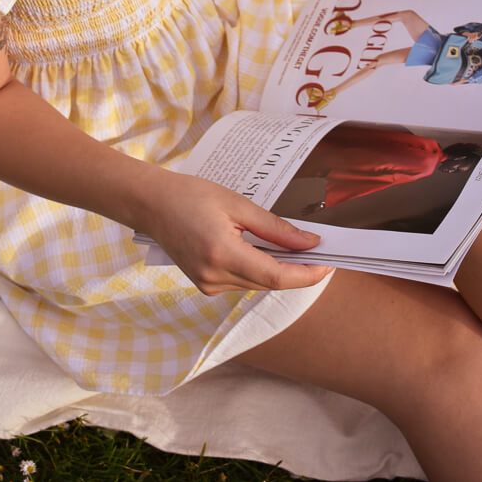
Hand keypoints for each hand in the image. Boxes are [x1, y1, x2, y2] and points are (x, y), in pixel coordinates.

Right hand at [142, 170, 332, 295]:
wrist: (151, 204)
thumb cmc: (190, 195)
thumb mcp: (236, 204)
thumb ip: (274, 228)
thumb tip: (309, 243)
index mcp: (222, 254)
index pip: (276, 277)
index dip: (307, 274)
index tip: (330, 263)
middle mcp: (214, 277)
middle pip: (269, 283)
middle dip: (297, 269)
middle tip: (319, 249)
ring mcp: (208, 285)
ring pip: (257, 284)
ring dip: (278, 269)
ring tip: (292, 246)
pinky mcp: (206, 285)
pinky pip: (243, 281)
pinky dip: (258, 268)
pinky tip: (263, 250)